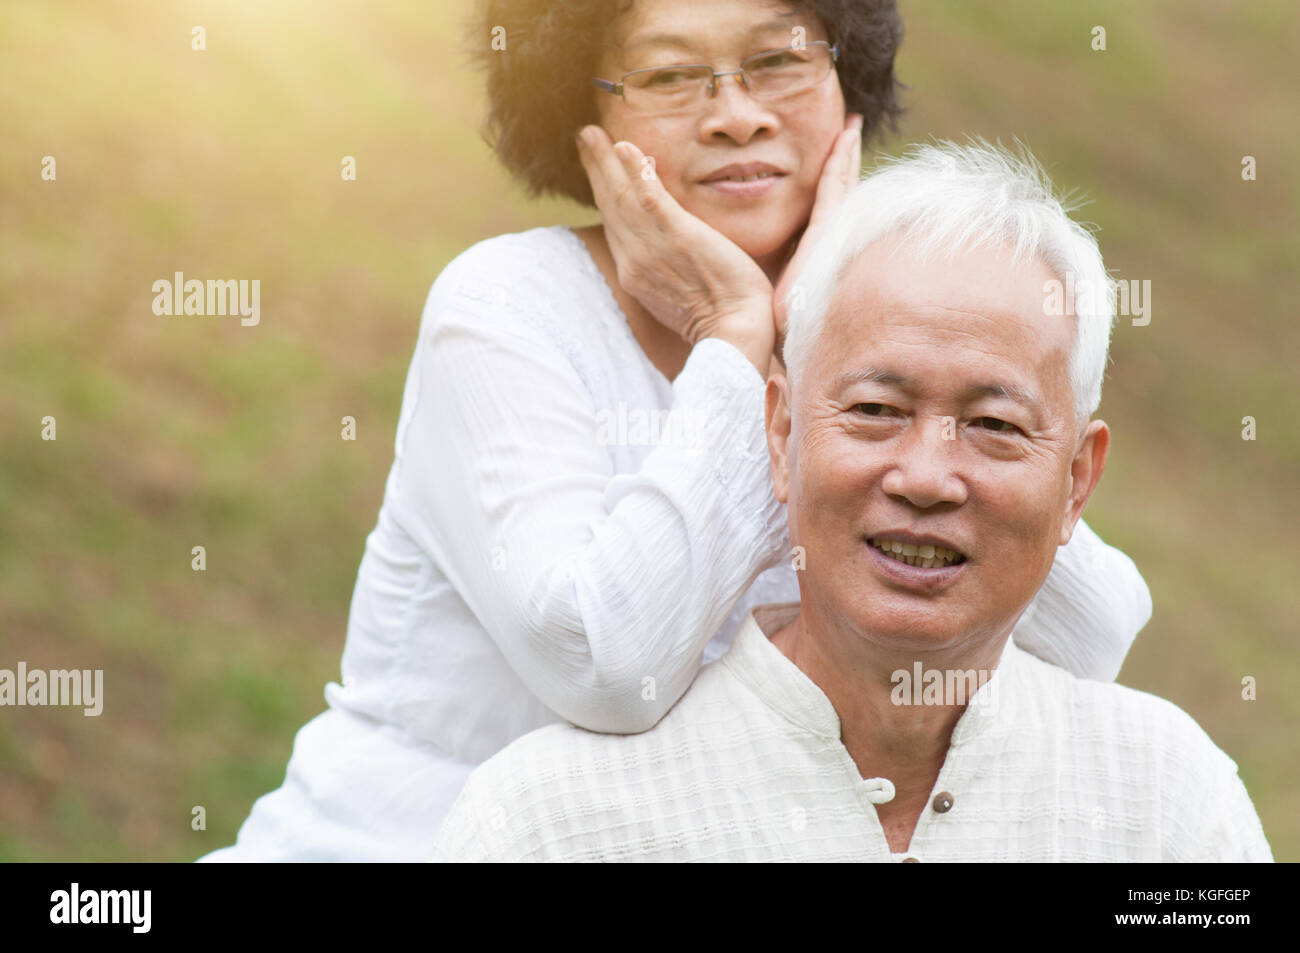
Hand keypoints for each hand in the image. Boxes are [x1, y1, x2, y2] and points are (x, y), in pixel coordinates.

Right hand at [575, 125, 775, 370]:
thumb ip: (668, 269)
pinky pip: (650, 198)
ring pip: (621, 196)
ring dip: (605, 161)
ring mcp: (654, 248)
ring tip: (592, 133)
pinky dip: (635, 172)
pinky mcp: (679, 236)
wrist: (734, 333)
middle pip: (610, 205)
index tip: (599, 166)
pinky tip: (624, 146)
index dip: (604, 192)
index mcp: (636, 272)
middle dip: (596, 168)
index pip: (615, 224)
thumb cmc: (720, 320)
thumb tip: (673, 253)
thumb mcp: (680, 294)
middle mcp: (635, 259)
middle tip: (585, 136)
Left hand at [772, 113, 863, 353]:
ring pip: (837, 185)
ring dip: (845, 154)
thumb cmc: (753, 316)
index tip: (824, 154)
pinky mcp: (825, 233)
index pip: (814, 208)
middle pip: (832, 192)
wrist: (764, 336)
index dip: (821, 181)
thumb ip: (749, 261)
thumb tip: (729, 252)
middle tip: (847, 126)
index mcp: (803, 249)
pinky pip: (833, 189)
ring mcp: (827, 236)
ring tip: (852, 122)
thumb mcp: (752, 278)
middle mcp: (819, 240)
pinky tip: (847, 134)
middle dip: (841, 161)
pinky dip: (842, 162)